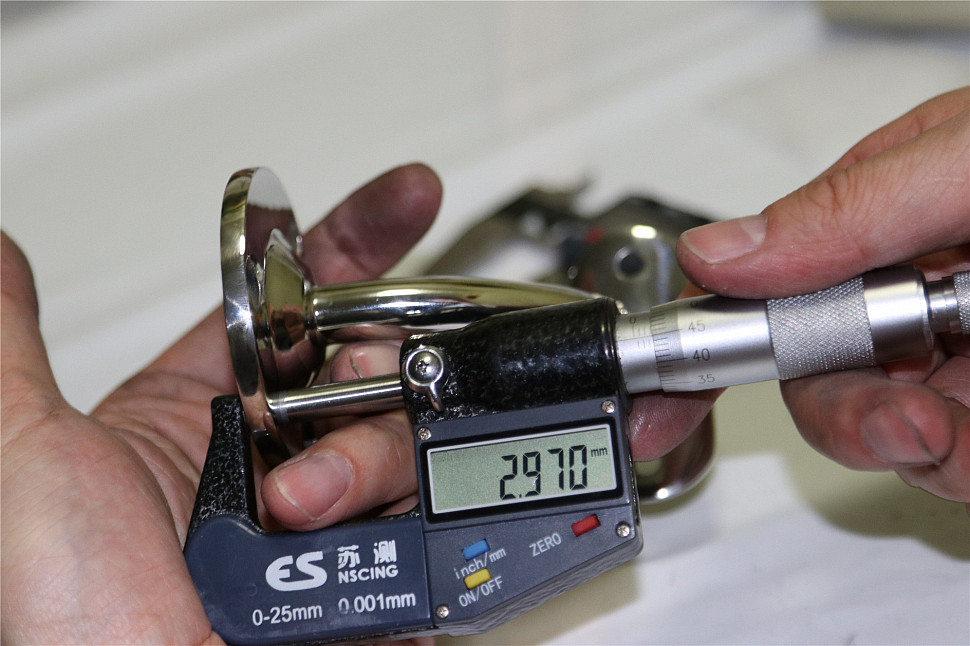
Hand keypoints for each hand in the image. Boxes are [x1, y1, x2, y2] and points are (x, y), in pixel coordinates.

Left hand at [1, 164, 441, 643]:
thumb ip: (13, 345)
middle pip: (364, 365)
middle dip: (373, 365)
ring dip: (364, 462)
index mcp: (198, 416)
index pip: (290, 305)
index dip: (351, 245)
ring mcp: (323, 520)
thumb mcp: (22, 459)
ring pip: (400, 440)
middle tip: (342, 388)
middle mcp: (268, 460)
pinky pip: (426, 522)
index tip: (408, 199)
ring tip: (303, 511)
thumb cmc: (59, 620)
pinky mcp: (368, 578)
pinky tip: (376, 537)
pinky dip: (417, 524)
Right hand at [668, 87, 968, 501]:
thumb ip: (853, 205)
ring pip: (892, 437)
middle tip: (908, 416)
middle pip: (819, 380)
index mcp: (892, 221)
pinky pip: (962, 468)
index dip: (705, 346)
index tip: (662, 405)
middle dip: (850, 415)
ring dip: (934, 448)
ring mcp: (966, 362)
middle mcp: (922, 296)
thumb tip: (724, 252)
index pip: (767, 286)